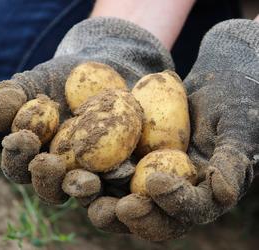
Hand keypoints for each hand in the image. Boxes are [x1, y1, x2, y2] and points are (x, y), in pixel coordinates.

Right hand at [0, 17, 172, 203]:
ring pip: (87, 195)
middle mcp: (64, 172)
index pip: (20, 166)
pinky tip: (126, 173)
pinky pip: (122, 184)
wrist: (108, 71)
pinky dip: (121, 184)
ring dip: (85, 191)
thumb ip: (10, 98)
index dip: (18, 156)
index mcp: (37, 156)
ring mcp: (94, 175)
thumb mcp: (34, 82)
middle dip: (49, 180)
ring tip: (88, 182)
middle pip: (52, 189)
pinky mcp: (123, 171)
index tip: (25, 136)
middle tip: (53, 164)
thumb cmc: (65, 78)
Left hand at [88, 19, 258, 240]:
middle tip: (110, 207)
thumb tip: (224, 193)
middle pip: (147, 217)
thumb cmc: (231, 107)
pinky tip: (67, 161)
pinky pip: (102, 170)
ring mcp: (142, 178)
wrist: (211, 87)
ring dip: (96, 199)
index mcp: (198, 195)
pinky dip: (84, 169)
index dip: (172, 203)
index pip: (186, 211)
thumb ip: (233, 161)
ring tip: (79, 186)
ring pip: (117, 200)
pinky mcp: (122, 160)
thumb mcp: (238, 130)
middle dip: (128, 216)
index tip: (157, 181)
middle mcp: (168, 194)